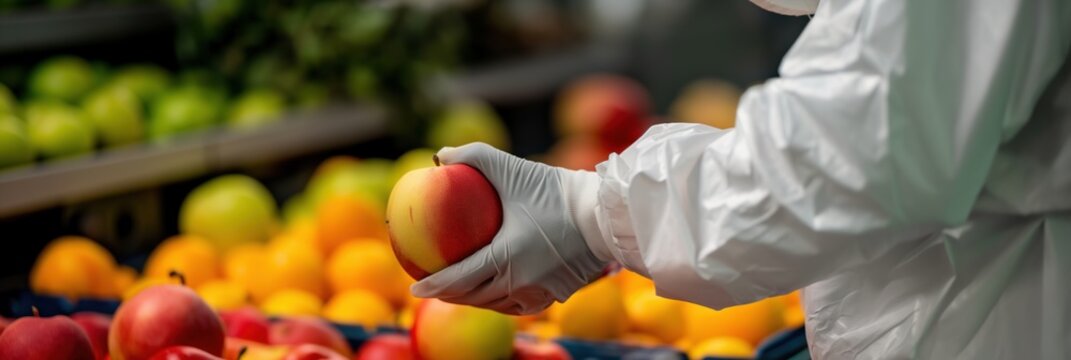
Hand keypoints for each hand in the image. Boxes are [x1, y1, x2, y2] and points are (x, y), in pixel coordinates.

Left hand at [410, 143, 607, 314]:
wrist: (606, 214)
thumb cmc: (556, 191)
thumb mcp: (513, 168)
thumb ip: (474, 157)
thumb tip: (439, 156)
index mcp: (506, 258)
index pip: (459, 279)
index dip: (433, 287)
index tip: (413, 288)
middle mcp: (521, 283)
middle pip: (474, 298)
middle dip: (448, 297)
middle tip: (432, 289)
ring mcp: (540, 293)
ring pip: (496, 304)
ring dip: (473, 301)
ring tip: (459, 290)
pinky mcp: (556, 295)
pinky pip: (519, 305)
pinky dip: (500, 301)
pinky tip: (493, 291)